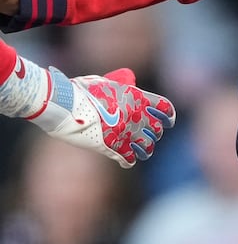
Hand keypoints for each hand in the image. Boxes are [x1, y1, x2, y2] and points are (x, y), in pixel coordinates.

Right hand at [2, 60, 175, 167]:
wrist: (63, 103)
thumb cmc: (79, 90)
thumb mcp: (105, 82)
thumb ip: (119, 86)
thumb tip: (126, 84)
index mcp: (136, 96)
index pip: (164, 108)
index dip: (168, 116)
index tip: (169, 123)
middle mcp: (135, 115)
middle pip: (156, 130)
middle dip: (154, 135)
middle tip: (149, 138)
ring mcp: (125, 132)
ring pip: (146, 147)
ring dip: (145, 150)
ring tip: (142, 152)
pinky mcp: (111, 147)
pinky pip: (128, 158)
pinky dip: (128, 160)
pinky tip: (126, 161)